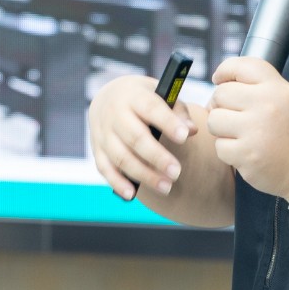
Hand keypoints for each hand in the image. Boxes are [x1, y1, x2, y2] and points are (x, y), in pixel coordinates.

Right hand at [88, 74, 191, 199]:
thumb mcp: (159, 95)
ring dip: (143, 174)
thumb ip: (177, 111)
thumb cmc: (142, 99)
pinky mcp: (97, 149)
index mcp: (134, 96)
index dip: (167, 123)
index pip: (151, 108)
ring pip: (121, 156)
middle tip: (177, 173)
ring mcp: (103, 132)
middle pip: (135, 137)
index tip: (184, 137)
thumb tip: (191, 130)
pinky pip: (104, 168)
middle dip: (157, 157)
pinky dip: (117, 182)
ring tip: (166, 187)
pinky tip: (132, 194)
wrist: (108, 97)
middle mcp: (115, 114)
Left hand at [206, 57, 288, 198]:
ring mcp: (255, 131)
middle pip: (220, 94)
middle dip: (221, 105)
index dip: (224, 71)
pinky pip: (219, 147)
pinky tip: (244, 152)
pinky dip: (228, 151)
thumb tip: (220, 83)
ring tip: (238, 135)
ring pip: (214, 120)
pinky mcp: (247, 155)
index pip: (240, 66)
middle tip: (232, 116)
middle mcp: (266, 106)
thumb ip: (260, 87)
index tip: (219, 80)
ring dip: (221, 129)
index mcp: (278, 88)